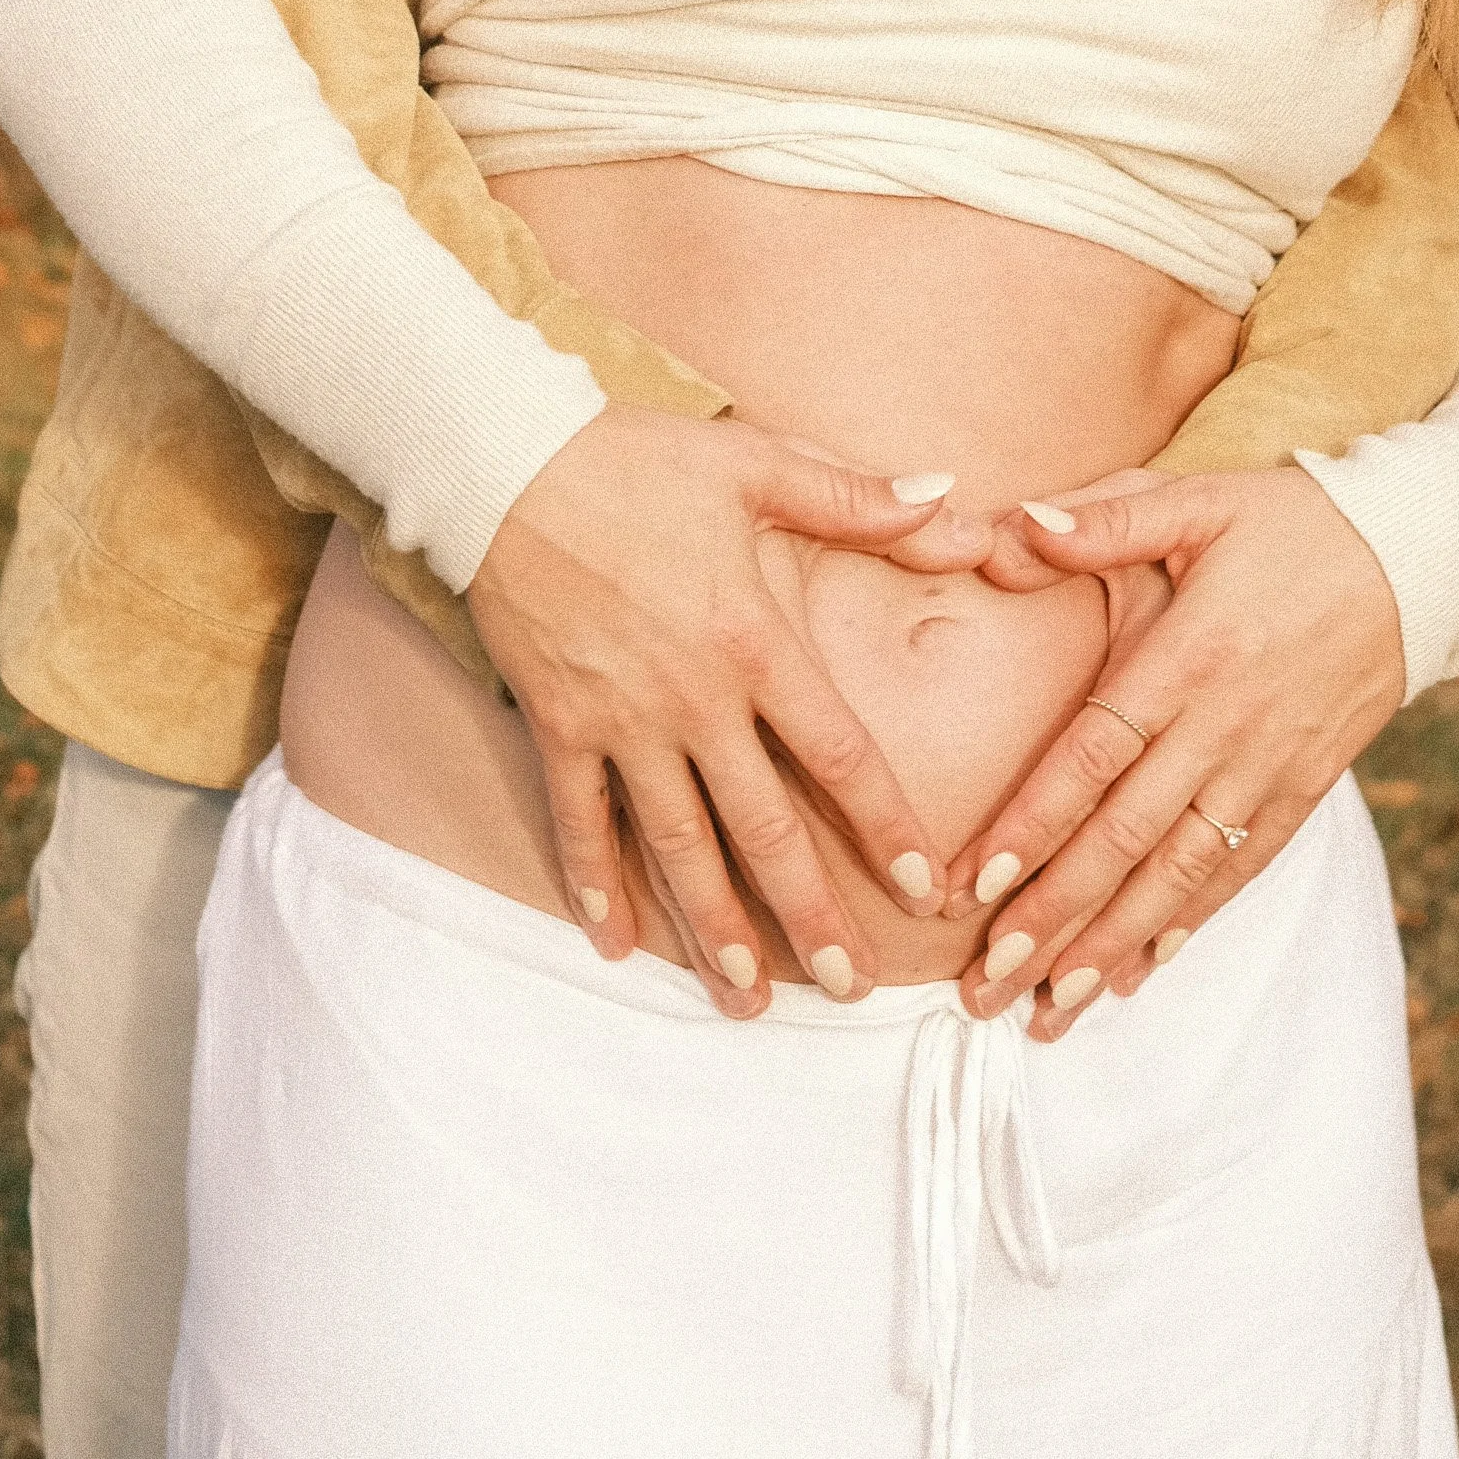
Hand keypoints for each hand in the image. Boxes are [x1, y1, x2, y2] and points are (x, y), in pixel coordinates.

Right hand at [466, 410, 989, 1016]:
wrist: (504, 462)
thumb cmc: (636, 459)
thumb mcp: (756, 463)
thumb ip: (858, 499)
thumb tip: (955, 505)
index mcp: (754, 640)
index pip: (839, 753)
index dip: (885, 826)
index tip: (925, 891)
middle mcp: (693, 699)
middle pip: (764, 828)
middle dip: (809, 916)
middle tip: (849, 988)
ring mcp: (620, 720)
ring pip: (676, 845)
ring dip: (712, 927)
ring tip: (745, 998)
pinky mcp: (556, 722)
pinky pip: (580, 820)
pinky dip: (594, 883)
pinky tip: (616, 942)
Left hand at [944, 467, 1404, 1041]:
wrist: (1415, 556)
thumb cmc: (1289, 523)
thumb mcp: (1198, 500)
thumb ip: (1105, 519)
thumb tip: (1014, 525)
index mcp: (1188, 656)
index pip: (1094, 757)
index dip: (1035, 824)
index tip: (976, 886)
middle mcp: (1226, 726)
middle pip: (1127, 837)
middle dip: (1055, 917)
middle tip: (987, 985)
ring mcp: (1269, 765)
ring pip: (1181, 873)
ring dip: (1112, 944)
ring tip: (1051, 1007)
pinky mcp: (1306, 787)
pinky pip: (1242, 868)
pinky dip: (1190, 923)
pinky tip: (1140, 970)